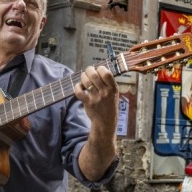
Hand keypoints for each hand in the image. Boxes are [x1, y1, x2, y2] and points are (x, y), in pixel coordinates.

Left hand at [75, 66, 118, 180]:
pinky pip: (79, 92)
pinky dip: (77, 87)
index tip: (98, 69)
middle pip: (94, 75)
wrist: (105, 123)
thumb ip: (108, 83)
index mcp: (113, 89)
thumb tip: (98, 69)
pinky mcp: (88, 103)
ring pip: (86, 82)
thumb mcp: (114, 94)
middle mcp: (105, 93)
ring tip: (83, 78)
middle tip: (88, 71)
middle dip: (89, 70)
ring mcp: (96, 98)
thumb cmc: (109, 106)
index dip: (100, 68)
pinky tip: (79, 87)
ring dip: (82, 77)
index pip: (107, 73)